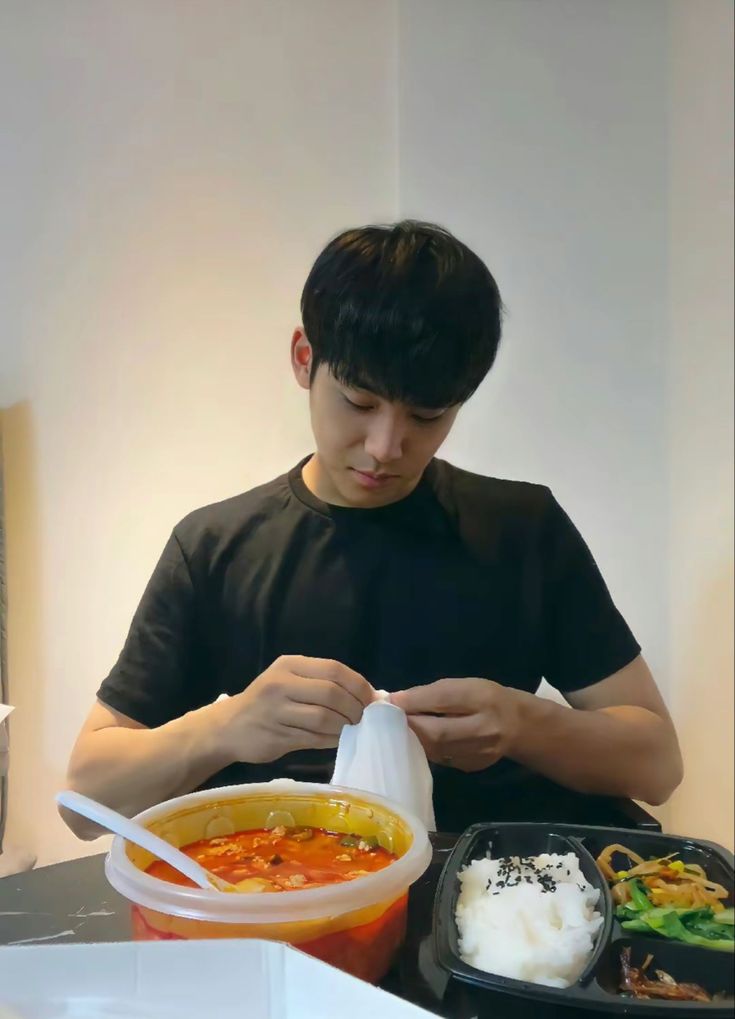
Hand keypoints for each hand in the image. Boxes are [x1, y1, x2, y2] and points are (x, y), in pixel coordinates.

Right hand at [220, 656, 374, 763]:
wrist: (228, 727)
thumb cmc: (267, 702)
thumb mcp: (290, 681)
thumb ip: (324, 684)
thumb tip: (370, 696)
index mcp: (290, 665)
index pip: (334, 670)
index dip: (358, 685)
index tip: (371, 699)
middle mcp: (281, 684)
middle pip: (332, 693)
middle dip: (355, 708)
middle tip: (362, 718)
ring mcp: (277, 711)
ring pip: (324, 718)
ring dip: (345, 726)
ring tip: (351, 729)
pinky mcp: (276, 736)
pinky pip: (314, 738)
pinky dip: (332, 740)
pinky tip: (337, 739)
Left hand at [389, 678, 522, 771]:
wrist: (517, 725)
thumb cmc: (485, 697)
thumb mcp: (465, 685)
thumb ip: (433, 693)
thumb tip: (395, 700)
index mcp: (482, 698)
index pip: (443, 699)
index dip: (413, 701)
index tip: (389, 701)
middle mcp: (484, 728)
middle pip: (437, 732)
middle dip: (409, 726)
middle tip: (388, 721)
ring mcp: (479, 752)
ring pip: (435, 749)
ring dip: (414, 740)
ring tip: (399, 730)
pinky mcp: (472, 766)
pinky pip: (441, 759)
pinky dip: (426, 749)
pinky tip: (419, 742)